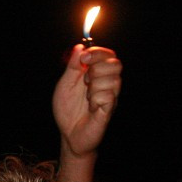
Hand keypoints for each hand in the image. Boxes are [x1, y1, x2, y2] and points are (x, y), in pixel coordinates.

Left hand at [53, 45, 121, 181]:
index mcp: (97, 75)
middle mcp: (107, 83)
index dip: (98, 53)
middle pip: (116, 64)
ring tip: (87, 97)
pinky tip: (91, 107)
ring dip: (94, 86)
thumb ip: (73, 67)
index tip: (84, 60)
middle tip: (84, 81)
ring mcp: (111, 97)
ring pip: (113, 79)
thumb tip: (80, 47)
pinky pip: (108, 96)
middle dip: (97, 69)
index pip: (109, 54)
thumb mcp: (65, 85)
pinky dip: (95, 100)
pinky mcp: (109, 110)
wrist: (68, 134)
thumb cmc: (68, 110)